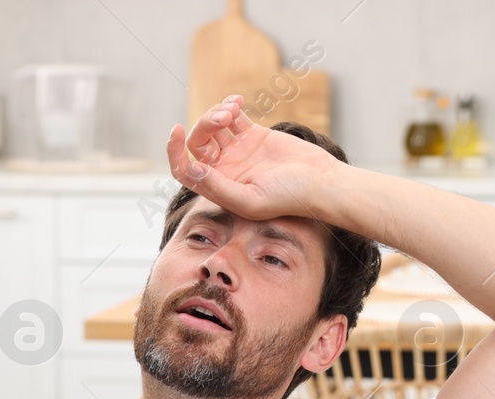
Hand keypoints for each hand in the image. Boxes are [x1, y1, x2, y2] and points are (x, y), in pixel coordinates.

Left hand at [166, 94, 342, 221]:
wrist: (320, 182)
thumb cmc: (289, 198)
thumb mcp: (251, 200)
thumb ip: (219, 188)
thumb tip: (193, 168)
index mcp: (219, 188)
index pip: (185, 170)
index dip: (174, 152)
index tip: (176, 131)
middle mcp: (225, 170)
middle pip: (198, 143)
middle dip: (204, 125)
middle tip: (224, 118)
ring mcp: (238, 152)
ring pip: (213, 126)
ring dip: (217, 112)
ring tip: (233, 110)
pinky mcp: (254, 136)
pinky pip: (232, 116)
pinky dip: (229, 105)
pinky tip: (237, 102)